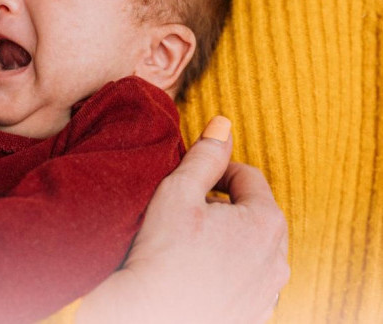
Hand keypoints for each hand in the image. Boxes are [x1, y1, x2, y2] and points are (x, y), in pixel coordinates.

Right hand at [78, 116, 289, 323]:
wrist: (148, 318)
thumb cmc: (161, 253)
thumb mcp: (178, 191)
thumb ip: (205, 154)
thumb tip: (224, 122)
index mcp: (266, 221)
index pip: (247, 177)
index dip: (215, 174)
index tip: (190, 186)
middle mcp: (278, 259)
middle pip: (252, 213)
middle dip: (223, 208)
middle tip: (186, 215)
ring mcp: (268, 291)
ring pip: (250, 248)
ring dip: (226, 240)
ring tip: (189, 246)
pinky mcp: (254, 315)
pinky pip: (245, 280)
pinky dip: (226, 272)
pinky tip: (196, 273)